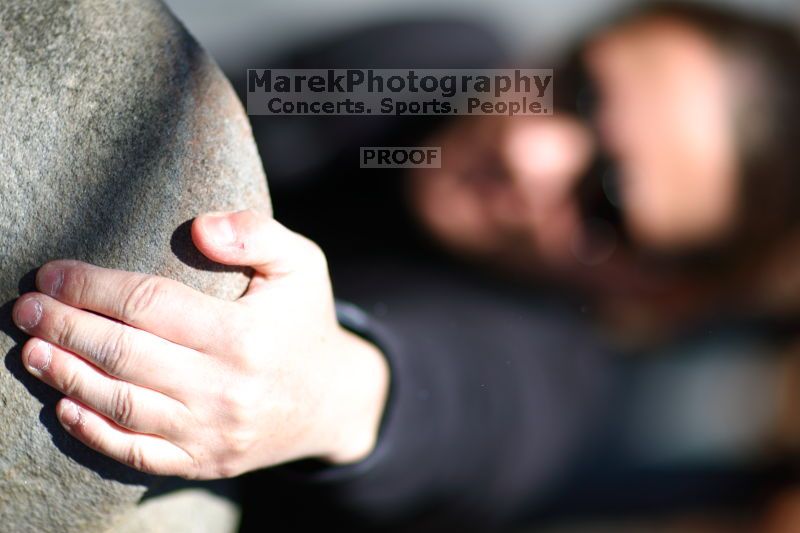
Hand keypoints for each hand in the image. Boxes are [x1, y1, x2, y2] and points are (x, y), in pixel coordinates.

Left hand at [12, 209, 388, 478]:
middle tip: (25, 308)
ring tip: (31, 351)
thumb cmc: (306, 323)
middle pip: (124, 355)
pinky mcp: (204, 461)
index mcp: (244, 335)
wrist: (332, 401)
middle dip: (65, 327)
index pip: (149, 304)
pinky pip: (138, 454)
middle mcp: (225, 389)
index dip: (92, 287)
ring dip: (67, 377)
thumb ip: (257, 234)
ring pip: (123, 405)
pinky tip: (65, 407)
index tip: (52, 273)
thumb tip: (199, 229)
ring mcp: (212, 432)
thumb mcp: (303, 264)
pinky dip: (94, 433)